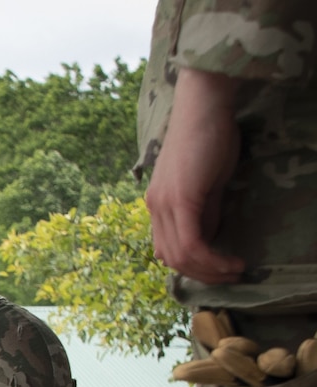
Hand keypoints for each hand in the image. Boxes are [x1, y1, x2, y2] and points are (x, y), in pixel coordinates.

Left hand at [145, 67, 244, 283]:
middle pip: (172, 258)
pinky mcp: (179, 200)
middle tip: (231, 276)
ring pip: (180, 255)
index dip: (193, 265)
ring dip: (209, 270)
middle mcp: (155, 208)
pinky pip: (190, 243)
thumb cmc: (209, 138)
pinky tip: (230, 261)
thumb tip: (210, 237)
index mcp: (158, 204)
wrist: (204, 106)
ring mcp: (163, 205)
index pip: (168, 248)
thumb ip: (206, 211)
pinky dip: (210, 258)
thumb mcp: (208, 184)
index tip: (219, 268)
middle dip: (203, 274)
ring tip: (235, 271)